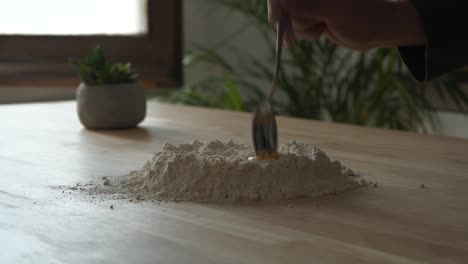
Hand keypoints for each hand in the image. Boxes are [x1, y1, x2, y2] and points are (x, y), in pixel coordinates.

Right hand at [268, 0, 426, 49]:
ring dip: (302, 27)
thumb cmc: (366, 16)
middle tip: (291, 39)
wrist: (379, 29)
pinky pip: (297, 23)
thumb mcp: (338, 11)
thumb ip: (310, 6)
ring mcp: (312, 1)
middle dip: (290, 19)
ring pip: (290, 14)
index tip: (276, 19)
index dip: (277, 1)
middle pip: (284, 2)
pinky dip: (306, 32)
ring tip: (322, 28)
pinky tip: (322, 31)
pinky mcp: (313, 12)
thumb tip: (284, 2)